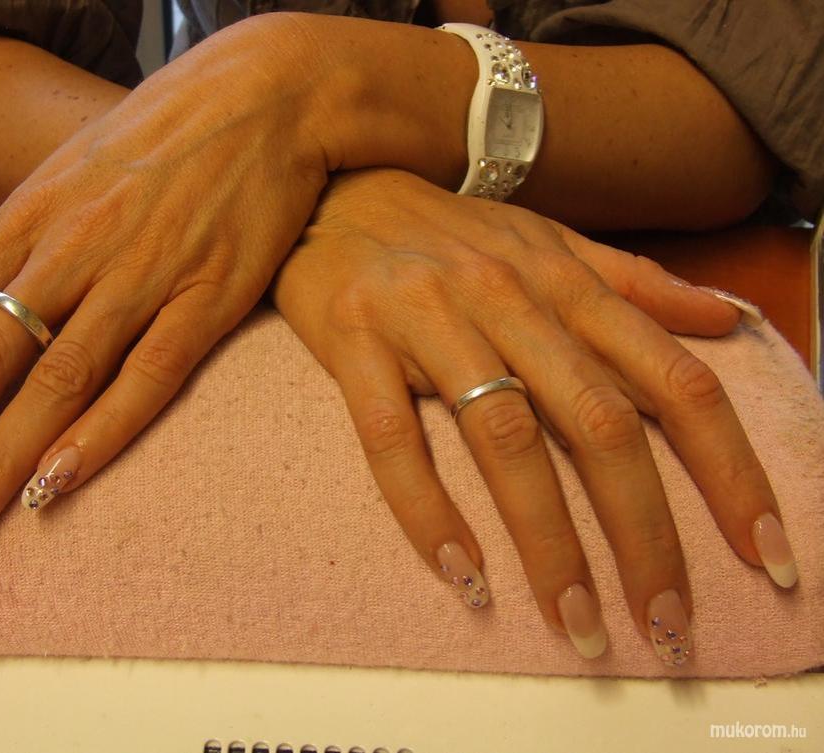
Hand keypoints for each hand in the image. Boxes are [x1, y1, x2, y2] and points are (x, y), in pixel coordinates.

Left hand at [0, 14, 337, 575]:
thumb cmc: (154, 141)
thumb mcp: (56, 176)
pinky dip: (99, 432)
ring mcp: (138, 276)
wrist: (262, 97)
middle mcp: (67, 253)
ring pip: (49, 383)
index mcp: (23, 225)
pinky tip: (53, 487)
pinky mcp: (208, 296)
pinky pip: (147, 373)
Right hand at [269, 169, 793, 662]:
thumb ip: (637, 284)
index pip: (672, 380)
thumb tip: (728, 321)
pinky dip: (426, 508)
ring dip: (547, 540)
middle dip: (644, 533)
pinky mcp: (355, 341)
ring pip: (503, 437)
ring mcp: (428, 318)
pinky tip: (461, 571)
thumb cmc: (447, 229)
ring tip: (578, 620)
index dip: (729, 470)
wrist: (333, 188)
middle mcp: (507, 296)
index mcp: (565, 280)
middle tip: (666, 623)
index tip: (763, 551)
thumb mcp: (549, 241)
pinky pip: (392, 437)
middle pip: (597, 423)